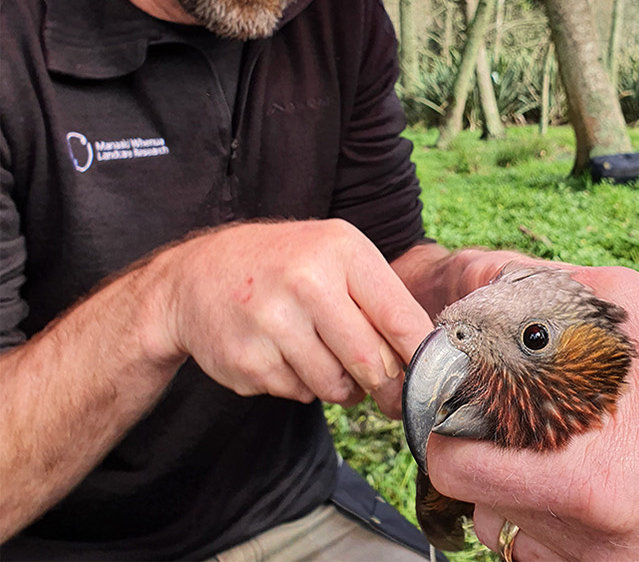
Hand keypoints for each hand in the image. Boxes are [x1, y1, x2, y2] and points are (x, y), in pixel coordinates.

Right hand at [149, 219, 432, 417]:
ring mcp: (272, 321)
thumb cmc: (283, 264)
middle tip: (385, 392)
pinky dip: (300, 385)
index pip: (400, 317)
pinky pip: (299, 394)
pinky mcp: (248, 358)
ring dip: (339, 386)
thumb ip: (378, 300)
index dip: (423, 357)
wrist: (198, 275)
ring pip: (336, 386)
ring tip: (321, 355)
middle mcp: (307, 281)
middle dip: (385, 386)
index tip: (436, 379)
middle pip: (371, 363)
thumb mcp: (333, 256)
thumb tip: (424, 360)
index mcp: (340, 249)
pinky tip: (282, 353)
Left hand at [425, 264, 638, 560]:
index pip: (462, 475)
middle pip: (485, 508)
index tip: (457, 418)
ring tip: (544, 454)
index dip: (448, 438)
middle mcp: (599, 542)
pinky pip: (551, 557)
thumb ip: (549, 292)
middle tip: (502, 428)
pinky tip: (570, 484)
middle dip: (484, 464)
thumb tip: (485, 292)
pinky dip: (547, 524)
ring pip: (516, 537)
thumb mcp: (633, 308)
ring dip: (514, 498)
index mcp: (591, 480)